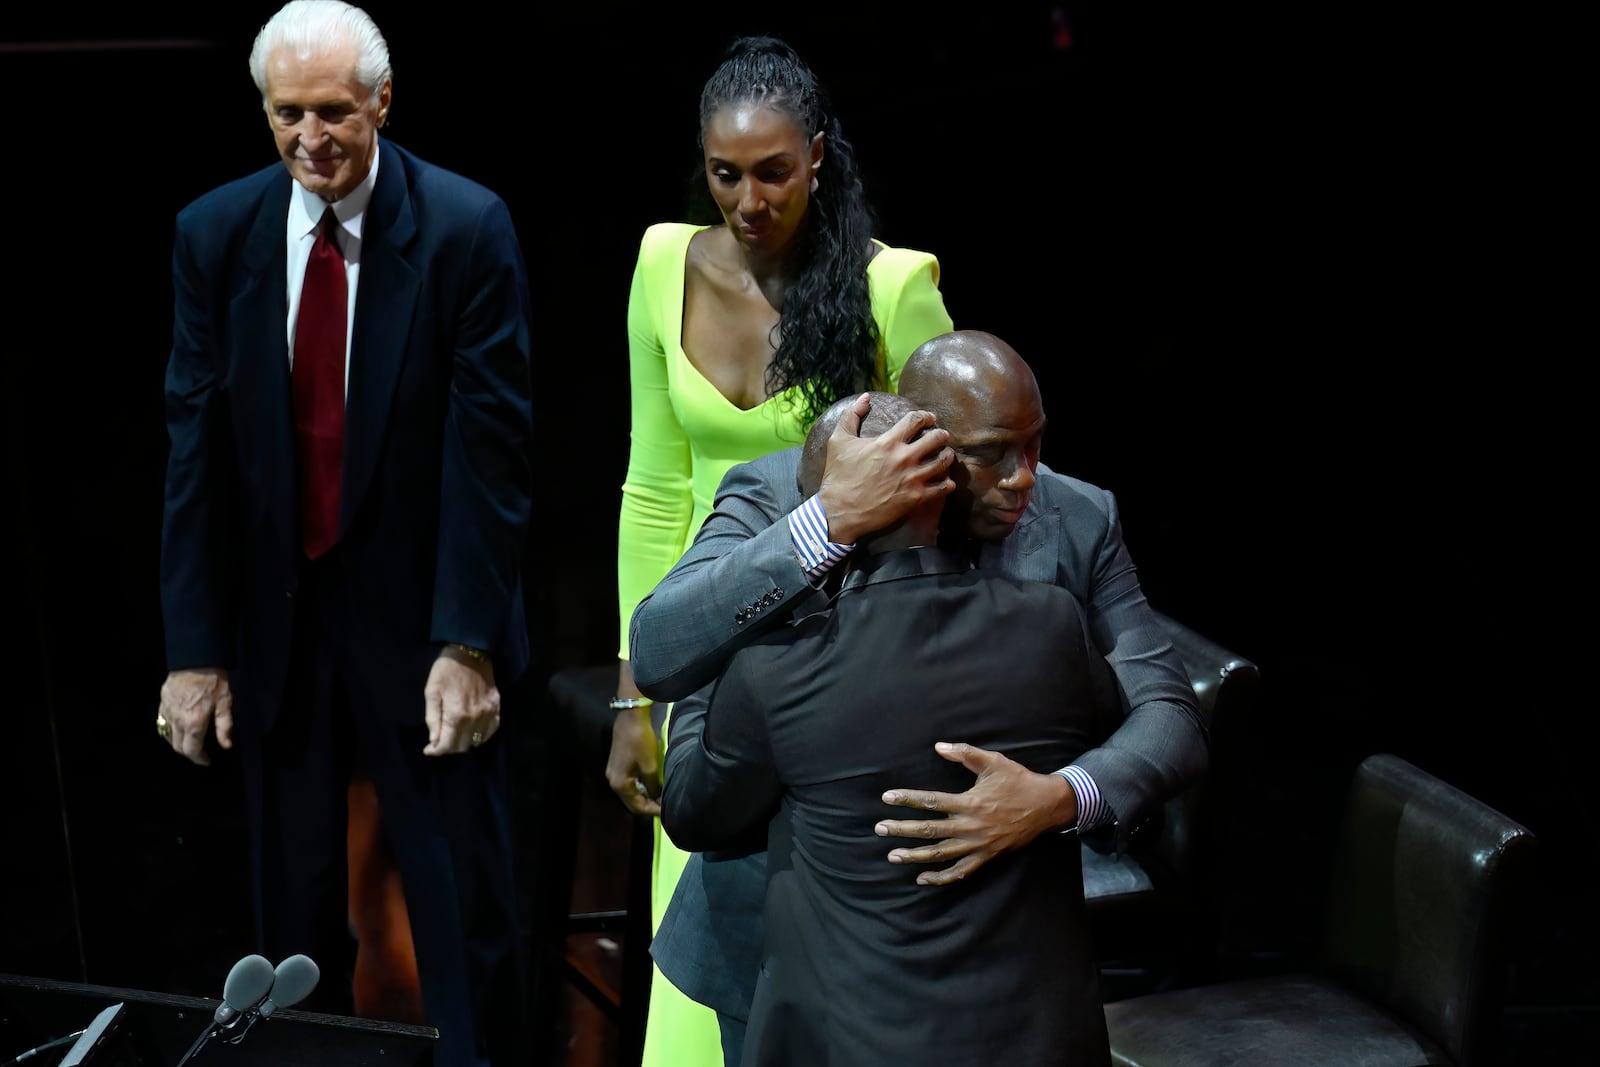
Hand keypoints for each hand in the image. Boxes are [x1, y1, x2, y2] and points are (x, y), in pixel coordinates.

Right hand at [158, 668, 232, 766]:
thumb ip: (224, 726)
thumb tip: (226, 745)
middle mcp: (176, 721)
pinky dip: (170, 731)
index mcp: (193, 723)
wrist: (195, 659)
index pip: (192, 750)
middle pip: (178, 747)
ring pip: (168, 736)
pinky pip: (162, 723)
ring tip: (191, 742)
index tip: (207, 761)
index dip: (199, 759)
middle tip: (200, 753)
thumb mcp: (225, 703)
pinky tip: (179, 728)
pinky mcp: (162, 704)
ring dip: (178, 743)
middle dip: (189, 754)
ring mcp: (167, 712)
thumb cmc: (213, 680)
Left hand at [423, 649, 500, 754]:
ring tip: (454, 735)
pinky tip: (472, 731)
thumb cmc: (446, 669)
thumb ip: (432, 718)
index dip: (436, 751)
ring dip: (464, 742)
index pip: (447, 745)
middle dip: (448, 747)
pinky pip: (491, 730)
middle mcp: (474, 718)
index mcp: (456, 715)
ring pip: (477, 740)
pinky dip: (481, 736)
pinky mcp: (496, 707)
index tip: (428, 749)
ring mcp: (488, 713)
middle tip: (439, 740)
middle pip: (462, 746)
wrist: (471, 651)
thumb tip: (434, 740)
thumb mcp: (431, 691)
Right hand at [607, 705, 661, 816]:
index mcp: (619, 784)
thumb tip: (657, 797)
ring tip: (660, 796)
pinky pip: (628, 782)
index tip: (666, 811)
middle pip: (631, 801)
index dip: (652, 810)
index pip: (636, 806)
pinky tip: (651, 784)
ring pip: (630, 792)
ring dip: (644, 795)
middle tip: (664, 806)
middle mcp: (613, 781)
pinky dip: (640, 786)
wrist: (630, 718)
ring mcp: (613, 772)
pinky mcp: (616, 764)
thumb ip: (653, 785)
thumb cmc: (640, 742)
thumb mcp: (650, 766)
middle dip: (647, 805)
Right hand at [817, 394, 953, 544]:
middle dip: (941, 434)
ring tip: (946, 455)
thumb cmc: (838, 475)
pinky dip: (947, 483)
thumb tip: (865, 397)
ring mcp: (912, 478)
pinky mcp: (915, 498)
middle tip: (942, 436)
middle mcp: (904, 457)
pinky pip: (941, 488)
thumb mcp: (838, 440)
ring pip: (942, 462)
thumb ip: (851, 415)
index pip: (915, 420)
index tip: (929, 418)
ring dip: (947, 456)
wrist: (839, 510)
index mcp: (888, 441)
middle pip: (935, 438)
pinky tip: (946, 481)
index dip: (925, 416)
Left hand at [874, 741, 1077, 885]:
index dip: (907, 799)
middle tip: (879, 828)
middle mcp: (971, 826)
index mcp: (970, 802)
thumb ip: (965, 753)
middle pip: (930, 830)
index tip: (887, 798)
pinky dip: (941, 878)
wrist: (1047, 806)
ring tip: (892, 855)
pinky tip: (921, 879)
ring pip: (941, 854)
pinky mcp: (986, 857)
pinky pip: (960, 872)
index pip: (931, 801)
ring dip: (915, 856)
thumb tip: (938, 746)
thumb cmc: (1018, 781)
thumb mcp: (993, 761)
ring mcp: (978, 845)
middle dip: (902, 829)